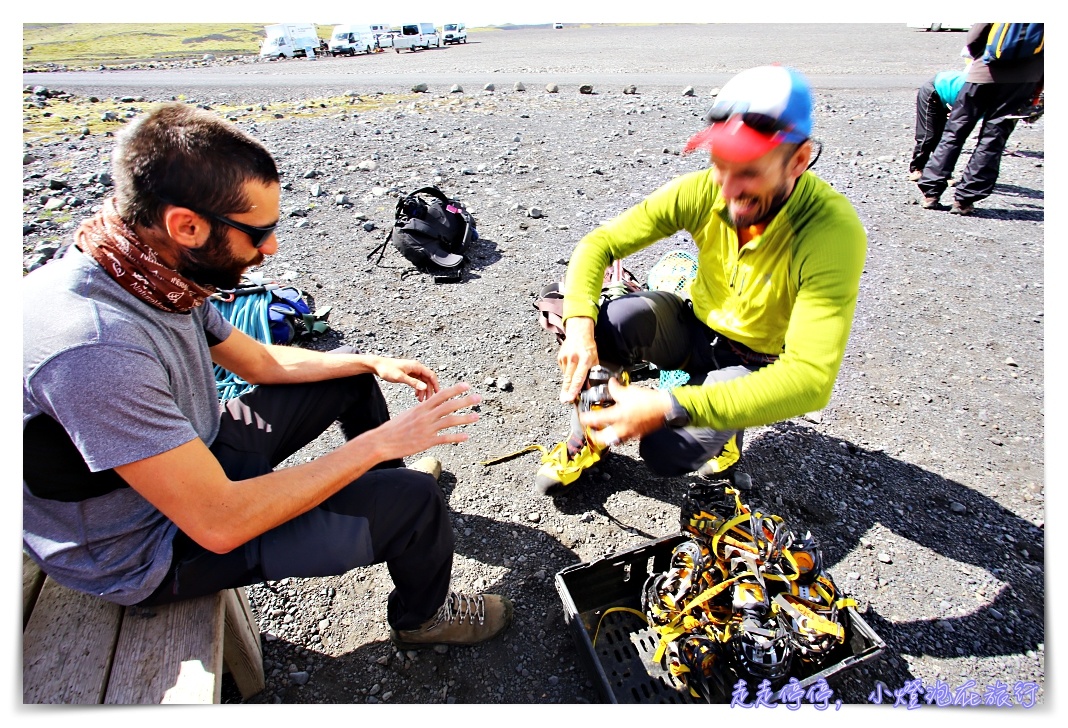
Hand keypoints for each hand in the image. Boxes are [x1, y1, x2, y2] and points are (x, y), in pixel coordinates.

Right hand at [366, 382, 480, 460]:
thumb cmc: (394, 428)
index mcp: (421, 407)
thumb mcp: (408, 414)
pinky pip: (445, 438)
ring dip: (465, 418)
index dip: (455, 389)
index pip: (441, 395)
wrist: (382, 441)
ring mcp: (427, 429)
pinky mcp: (426, 442)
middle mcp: (425, 416)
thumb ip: (421, 411)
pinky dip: (456, 437)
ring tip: (477, 416)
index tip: (466, 385)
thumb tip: (429, 407)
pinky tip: (466, 436)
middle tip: (478, 398)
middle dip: (465, 401)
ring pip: (450, 421)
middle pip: (449, 405)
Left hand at [373, 357, 439, 401]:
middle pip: (428, 379)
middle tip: (428, 400)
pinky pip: (417, 382)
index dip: (435, 384)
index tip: (438, 394)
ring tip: (420, 400)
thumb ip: (413, 382)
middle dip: (429, 390)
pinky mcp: (409, 374)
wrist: (378, 365)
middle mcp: (416, 368)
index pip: (431, 375)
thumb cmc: (387, 369)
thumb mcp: (400, 377)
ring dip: (423, 390)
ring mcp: (413, 371)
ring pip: (422, 382)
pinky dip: (418, 389)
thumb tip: (424, 387)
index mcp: (417, 366)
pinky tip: (416, 395)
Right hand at [558, 317, 597, 402]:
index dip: (575, 388)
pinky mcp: (560, 358)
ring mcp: (565, 358)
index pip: (579, 377)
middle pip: (569, 378)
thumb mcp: (595, 358)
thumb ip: (592, 372)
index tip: (571, 397)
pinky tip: (571, 370)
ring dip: (567, 385)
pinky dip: (567, 374)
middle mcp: (574, 358)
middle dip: (566, 391)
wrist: (578, 332)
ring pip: (565, 376)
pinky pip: (563, 370)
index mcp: (585, 359)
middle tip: (564, 400)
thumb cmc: (588, 346)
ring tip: (567, 392)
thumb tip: (587, 386)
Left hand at [577, 379, 670, 446]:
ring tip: (603, 429)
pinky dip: (618, 434)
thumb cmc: (649, 401)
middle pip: (603, 439)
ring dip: (606, 435)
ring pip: (613, 439)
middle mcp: (622, 428)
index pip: (596, 420)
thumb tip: (610, 384)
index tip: (581, 417)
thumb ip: (616, 389)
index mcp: (618, 416)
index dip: (586, 419)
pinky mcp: (637, 434)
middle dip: (594, 436)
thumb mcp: (629, 391)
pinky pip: (624, 437)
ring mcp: (630, 433)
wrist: (666, 409)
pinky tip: (619, 427)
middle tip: (591, 430)